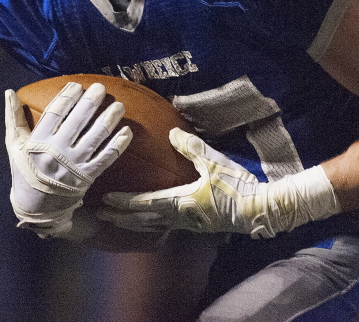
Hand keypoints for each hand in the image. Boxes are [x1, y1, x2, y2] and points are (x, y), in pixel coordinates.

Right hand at [5, 81, 132, 237]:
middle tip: (101, 88)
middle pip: (78, 121)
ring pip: (96, 137)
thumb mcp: (14, 145)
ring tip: (119, 105)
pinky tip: (126, 131)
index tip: (77, 85)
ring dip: (109, 119)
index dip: (67, 96)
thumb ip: (13, 118)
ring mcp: (73, 165)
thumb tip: (9, 92)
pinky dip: (118, 144)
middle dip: (91, 102)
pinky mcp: (87, 177)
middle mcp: (56, 152)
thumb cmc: (25, 170)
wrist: (37, 207)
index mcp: (37, 142)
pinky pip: (106, 158)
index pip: (55, 113)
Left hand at [99, 129, 338, 238]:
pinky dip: (152, 223)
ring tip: (118, 220)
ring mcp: (189, 223)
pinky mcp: (198, 224)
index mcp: (181, 202)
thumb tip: (172, 133)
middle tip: (99, 215)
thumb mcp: (216, 163)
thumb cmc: (237, 186)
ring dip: (134, 223)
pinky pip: (167, 225)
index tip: (104, 200)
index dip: (123, 202)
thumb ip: (193, 148)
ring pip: (154, 225)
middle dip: (120, 218)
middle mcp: (181, 217)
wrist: (259, 209)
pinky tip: (152, 220)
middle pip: (144, 220)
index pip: (145, 203)